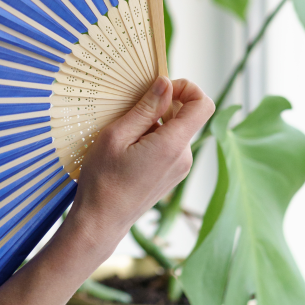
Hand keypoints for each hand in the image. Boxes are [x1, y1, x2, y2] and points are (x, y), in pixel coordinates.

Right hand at [63, 77, 214, 256]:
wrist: (101, 221)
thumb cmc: (103, 179)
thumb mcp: (116, 135)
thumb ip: (145, 108)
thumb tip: (165, 83)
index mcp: (172, 145)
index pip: (203, 104)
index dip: (187, 87)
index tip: (160, 87)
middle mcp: (184, 157)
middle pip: (185, 115)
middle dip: (160, 107)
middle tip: (129, 114)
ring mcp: (180, 168)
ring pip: (174, 130)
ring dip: (153, 124)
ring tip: (124, 138)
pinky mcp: (172, 175)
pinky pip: (169, 145)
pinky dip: (152, 138)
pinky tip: (128, 150)